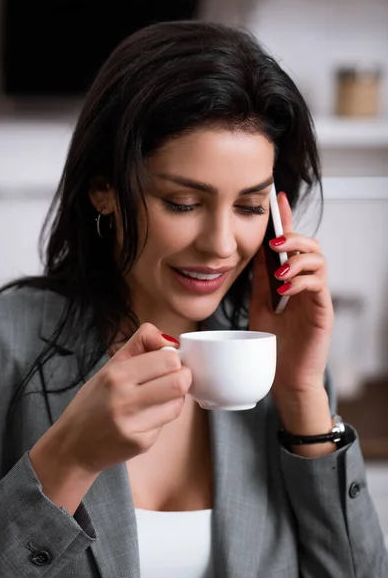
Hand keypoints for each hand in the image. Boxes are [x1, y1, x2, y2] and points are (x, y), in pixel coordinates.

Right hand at [29, 324, 189, 511]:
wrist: (74, 446)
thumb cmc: (93, 403)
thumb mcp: (109, 367)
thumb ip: (140, 344)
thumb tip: (170, 339)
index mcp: (116, 375)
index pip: (168, 360)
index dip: (173, 359)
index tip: (166, 363)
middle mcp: (124, 399)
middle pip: (179, 382)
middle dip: (182, 377)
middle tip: (171, 379)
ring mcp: (133, 424)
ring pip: (178, 403)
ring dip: (174, 398)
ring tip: (158, 397)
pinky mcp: (142, 444)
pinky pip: (167, 423)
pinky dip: (162, 417)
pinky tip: (146, 417)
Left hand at [249, 192, 334, 443]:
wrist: (284, 379)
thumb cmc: (273, 346)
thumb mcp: (260, 306)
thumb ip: (260, 280)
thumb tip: (255, 252)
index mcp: (291, 281)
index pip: (291, 245)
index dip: (287, 220)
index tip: (278, 197)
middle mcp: (307, 285)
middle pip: (310, 247)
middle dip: (294, 238)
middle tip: (276, 243)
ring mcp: (317, 297)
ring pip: (319, 261)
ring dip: (298, 260)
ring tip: (280, 272)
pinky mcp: (323, 312)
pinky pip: (319, 286)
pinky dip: (302, 282)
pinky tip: (285, 289)